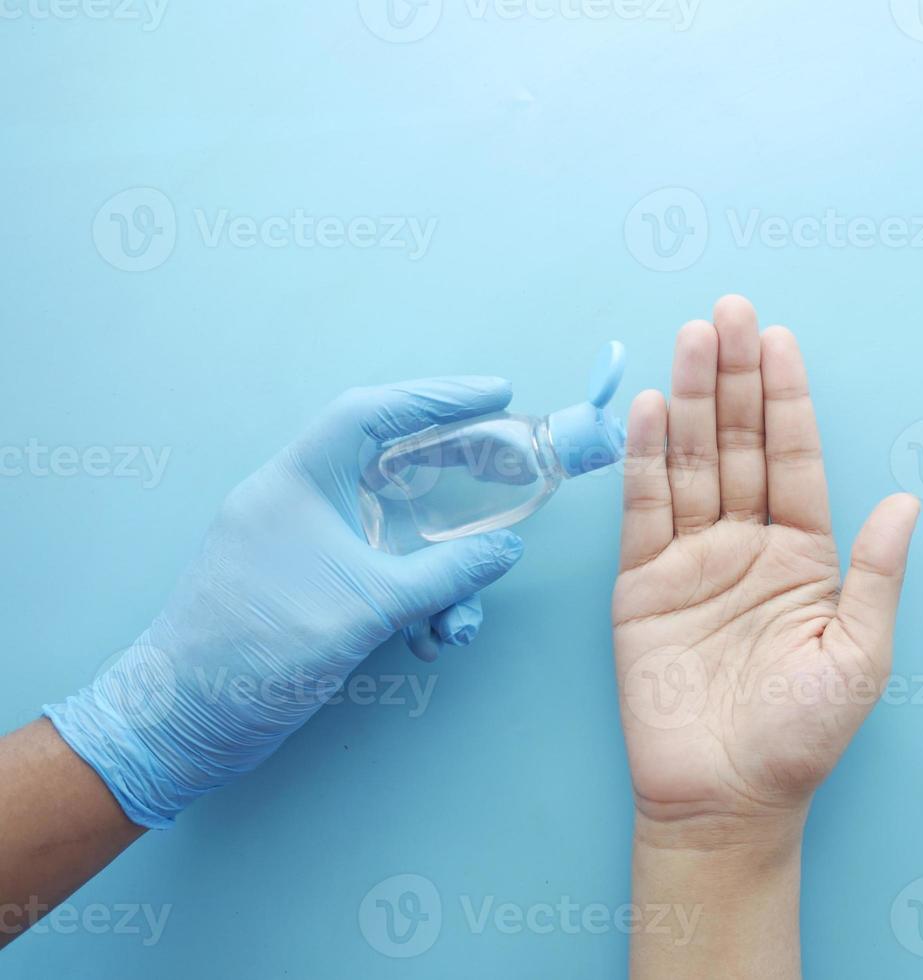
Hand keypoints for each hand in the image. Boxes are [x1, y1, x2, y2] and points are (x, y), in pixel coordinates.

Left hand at [44, 378, 524, 827]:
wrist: (180, 723)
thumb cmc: (256, 650)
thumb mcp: (368, 606)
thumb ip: (446, 574)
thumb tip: (504, 550)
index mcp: (297, 482)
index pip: (373, 413)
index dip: (438, 397)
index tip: (497, 395)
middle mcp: (297, 502)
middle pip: (392, 468)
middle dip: (454, 485)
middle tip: (506, 480)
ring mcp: (299, 544)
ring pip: (390, 535)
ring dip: (437, 576)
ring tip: (459, 628)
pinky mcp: (304, 587)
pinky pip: (373, 573)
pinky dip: (409, 601)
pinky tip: (427, 641)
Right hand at [613, 296, 919, 844]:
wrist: (728, 799)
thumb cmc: (802, 736)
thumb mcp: (860, 654)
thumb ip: (876, 574)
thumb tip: (905, 498)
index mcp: (804, 555)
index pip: (795, 460)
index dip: (787, 399)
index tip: (780, 340)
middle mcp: (747, 545)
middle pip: (740, 445)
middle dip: (736, 378)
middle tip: (730, 312)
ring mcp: (692, 561)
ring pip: (692, 463)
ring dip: (693, 401)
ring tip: (693, 338)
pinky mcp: (642, 586)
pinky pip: (645, 510)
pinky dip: (647, 459)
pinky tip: (656, 410)